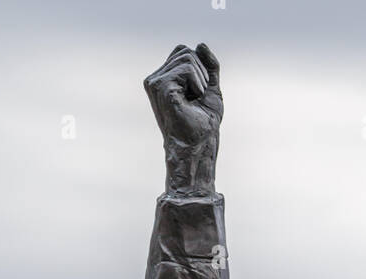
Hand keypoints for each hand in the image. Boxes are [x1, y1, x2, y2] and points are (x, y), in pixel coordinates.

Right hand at [144, 43, 222, 197]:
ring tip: (194, 102)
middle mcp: (155, 78)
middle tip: (197, 99)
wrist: (199, 147)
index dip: (200, 69)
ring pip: (188, 58)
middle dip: (202, 74)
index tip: (199, 94)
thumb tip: (200, 44)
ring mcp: (155, 82)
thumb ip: (208, 66)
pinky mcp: (160, 86)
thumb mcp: (211, 88)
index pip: (184, 51)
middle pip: (186, 52)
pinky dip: (197, 85)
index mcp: (164, 78)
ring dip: (201, 82)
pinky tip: (191, 102)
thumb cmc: (204, 124)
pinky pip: (187, 68)